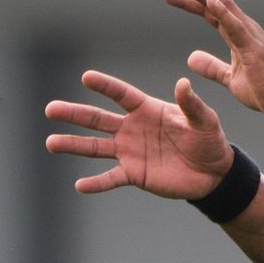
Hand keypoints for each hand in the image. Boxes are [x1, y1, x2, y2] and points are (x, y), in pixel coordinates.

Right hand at [45, 70, 232, 198]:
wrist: (213, 173)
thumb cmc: (209, 140)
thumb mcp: (204, 120)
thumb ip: (191, 104)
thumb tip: (182, 83)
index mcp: (147, 110)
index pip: (121, 95)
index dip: (105, 86)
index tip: (86, 77)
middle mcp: (132, 128)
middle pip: (97, 119)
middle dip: (74, 114)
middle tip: (50, 109)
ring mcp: (129, 152)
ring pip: (95, 147)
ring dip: (73, 145)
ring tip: (51, 142)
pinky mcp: (134, 174)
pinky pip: (110, 178)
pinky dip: (96, 183)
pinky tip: (79, 185)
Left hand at [161, 0, 263, 119]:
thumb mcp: (230, 78)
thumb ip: (211, 67)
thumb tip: (190, 58)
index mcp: (234, 32)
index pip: (207, 10)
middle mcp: (241, 26)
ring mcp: (249, 34)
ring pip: (221, 4)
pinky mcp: (254, 47)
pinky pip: (235, 26)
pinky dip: (222, 11)